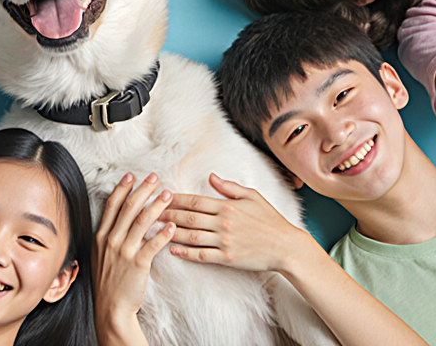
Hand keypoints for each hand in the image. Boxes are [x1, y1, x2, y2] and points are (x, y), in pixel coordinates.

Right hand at [94, 173, 174, 328]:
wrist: (111, 308)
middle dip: (143, 190)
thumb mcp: (100, 255)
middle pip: (129, 208)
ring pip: (142, 222)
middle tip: (155, 177)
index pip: (112, 206)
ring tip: (168, 194)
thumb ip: (108, 237)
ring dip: (157, 205)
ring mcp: (124, 251)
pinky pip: (153, 244)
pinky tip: (173, 225)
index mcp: (101, 236)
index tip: (132, 175)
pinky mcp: (137, 264)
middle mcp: (111, 240)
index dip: (122, 188)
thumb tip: (120, 220)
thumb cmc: (108, 282)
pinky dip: (163, 233)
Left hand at [162, 173, 309, 272]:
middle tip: (150, 212)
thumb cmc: (270, 220)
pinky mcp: (227, 258)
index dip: (176, 198)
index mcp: (227, 206)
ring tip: (154, 229)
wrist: (285, 246)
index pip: (195, 200)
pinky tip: (173, 249)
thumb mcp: (252, 196)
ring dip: (171, 232)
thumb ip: (229, 187)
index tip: (161, 196)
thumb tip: (211, 176)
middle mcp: (223, 222)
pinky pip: (201, 255)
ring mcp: (224, 241)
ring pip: (191, 236)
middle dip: (167, 214)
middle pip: (188, 217)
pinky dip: (185, 252)